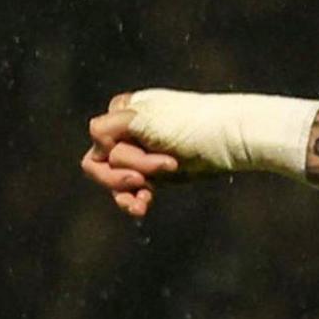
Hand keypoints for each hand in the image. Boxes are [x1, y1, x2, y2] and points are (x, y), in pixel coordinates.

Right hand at [81, 93, 182, 218]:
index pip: (98, 141)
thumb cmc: (188, 125)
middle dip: (127, 172)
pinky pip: (129, 194)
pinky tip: (143, 206)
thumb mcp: (144, 120)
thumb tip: (92, 135)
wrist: (226, 141)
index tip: (154, 152)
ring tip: (146, 198)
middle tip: (154, 175)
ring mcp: (138, 156)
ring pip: (113, 182)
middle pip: (102, 164)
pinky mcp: (152, 176)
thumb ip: (109, 126)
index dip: (121, 154)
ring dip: (127, 192)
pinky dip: (133, 201)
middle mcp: (126, 133)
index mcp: (122, 112)